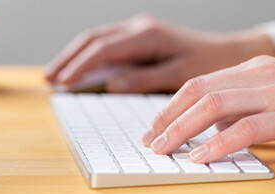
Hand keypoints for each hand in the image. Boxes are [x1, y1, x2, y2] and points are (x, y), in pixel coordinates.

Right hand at [45, 15, 274, 92]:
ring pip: (97, 40)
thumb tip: (111, 84)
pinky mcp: (140, 39)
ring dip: (75, 56)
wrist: (226, 53)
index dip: (80, 66)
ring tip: (56, 74)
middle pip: (93, 40)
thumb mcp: (179, 75)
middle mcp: (139, 29)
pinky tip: (80, 68)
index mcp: (147, 36)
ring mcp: (138, 32)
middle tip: (49, 78)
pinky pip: (107, 45)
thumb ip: (144, 78)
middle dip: (69, 59)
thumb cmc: (207, 63)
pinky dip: (89, 57)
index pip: (103, 49)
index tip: (62, 82)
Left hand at [142, 56, 274, 162]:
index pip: (197, 85)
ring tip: (165, 149)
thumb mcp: (269, 96)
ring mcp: (274, 92)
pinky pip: (247, 128)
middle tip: (152, 141)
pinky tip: (201, 157)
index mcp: (248, 70)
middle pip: (198, 93)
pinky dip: (219, 143)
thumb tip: (207, 129)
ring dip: (183, 129)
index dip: (171, 107)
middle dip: (169, 118)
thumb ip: (238, 108)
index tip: (155, 128)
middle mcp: (256, 75)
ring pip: (214, 106)